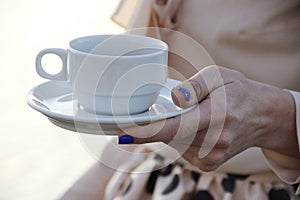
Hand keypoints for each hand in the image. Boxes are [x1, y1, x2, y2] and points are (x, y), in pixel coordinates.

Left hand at [118, 66, 297, 170]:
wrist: (263, 116)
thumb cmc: (239, 92)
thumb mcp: (219, 76)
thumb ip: (194, 86)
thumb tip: (174, 99)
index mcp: (216, 117)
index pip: (174, 128)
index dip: (145, 131)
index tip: (123, 131)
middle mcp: (214, 142)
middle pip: (169, 136)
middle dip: (156, 124)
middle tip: (151, 113)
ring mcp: (212, 157)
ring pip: (174, 143)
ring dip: (172, 129)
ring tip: (191, 115)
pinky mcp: (208, 165)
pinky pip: (181, 150)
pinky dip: (180, 137)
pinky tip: (195, 127)